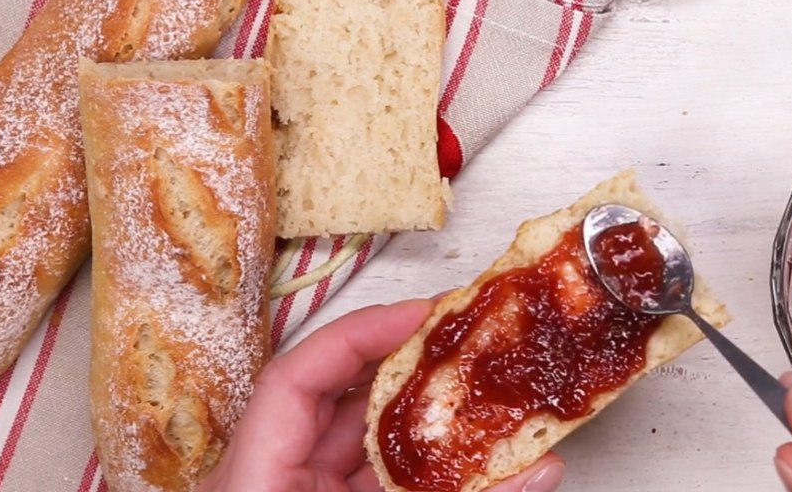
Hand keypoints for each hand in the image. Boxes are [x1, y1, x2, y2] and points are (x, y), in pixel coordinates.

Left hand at [199, 299, 565, 491]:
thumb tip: (541, 471)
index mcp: (250, 482)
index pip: (301, 375)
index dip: (364, 333)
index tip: (427, 316)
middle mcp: (271, 484)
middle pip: (338, 403)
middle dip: (410, 373)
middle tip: (470, 346)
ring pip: (365, 448)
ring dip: (428, 427)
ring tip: (485, 401)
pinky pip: (378, 488)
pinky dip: (427, 478)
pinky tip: (479, 472)